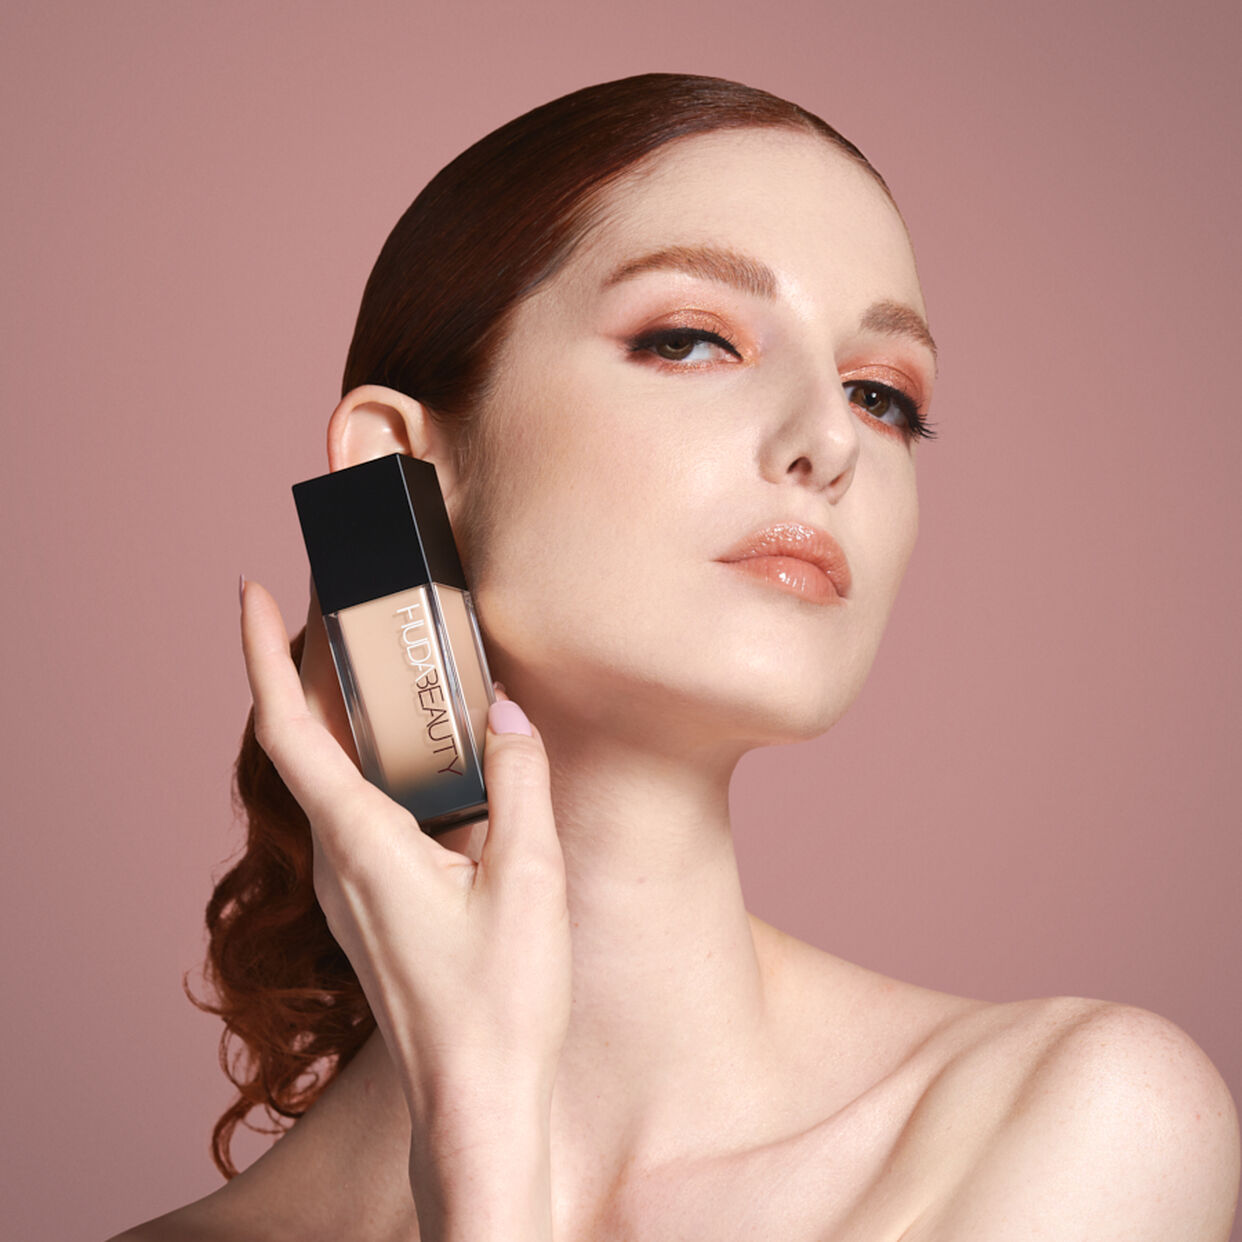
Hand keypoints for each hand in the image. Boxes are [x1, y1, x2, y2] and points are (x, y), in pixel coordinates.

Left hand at [239, 576, 571, 1118]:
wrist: (477, 1100)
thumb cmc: (499, 1002)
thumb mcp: (528, 878)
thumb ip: (518, 783)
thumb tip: (506, 715)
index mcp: (360, 842)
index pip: (288, 727)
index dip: (262, 653)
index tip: (254, 592)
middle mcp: (338, 862)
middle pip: (306, 744)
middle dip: (314, 670)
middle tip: (344, 610)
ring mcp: (348, 891)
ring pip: (334, 783)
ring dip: (352, 722)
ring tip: (395, 677)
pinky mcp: (371, 909)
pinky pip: (360, 820)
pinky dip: (381, 772)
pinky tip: (433, 771)